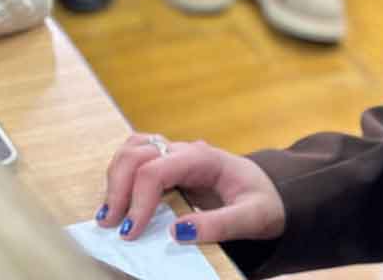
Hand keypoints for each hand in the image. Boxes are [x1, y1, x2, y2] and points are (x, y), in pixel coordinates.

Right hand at [97, 133, 285, 244]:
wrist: (273, 193)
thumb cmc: (265, 202)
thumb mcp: (253, 217)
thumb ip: (219, 225)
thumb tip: (177, 233)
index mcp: (203, 158)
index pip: (157, 169)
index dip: (139, 199)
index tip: (131, 232)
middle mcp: (184, 150)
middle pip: (137, 154)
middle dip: (118, 188)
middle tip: (111, 225)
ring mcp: (174, 154)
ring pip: (131, 150)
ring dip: (115, 179)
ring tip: (108, 214)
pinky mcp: (169, 165)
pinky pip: (136, 157)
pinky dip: (121, 175)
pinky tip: (118, 200)